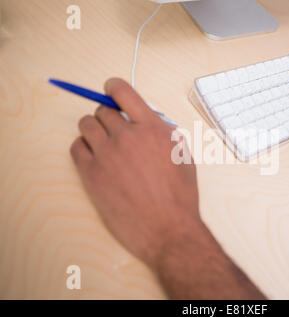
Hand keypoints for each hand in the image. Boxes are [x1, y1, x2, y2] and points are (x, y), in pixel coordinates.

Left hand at [70, 78, 200, 266]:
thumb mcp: (183, 156)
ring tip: (103, 144)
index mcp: (152, 128)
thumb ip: (165, 134)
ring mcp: (106, 154)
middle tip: (114, 130)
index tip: (110, 89)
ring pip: (85, 125)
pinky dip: (83, 148)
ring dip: (93, 129)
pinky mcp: (91, 174)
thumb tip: (150, 123)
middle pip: (102, 110)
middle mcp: (127, 136)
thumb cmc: (180, 196)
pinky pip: (76, 148)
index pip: (123, 92)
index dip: (113, 87)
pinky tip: (95, 158)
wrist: (168, 229)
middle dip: (108, 116)